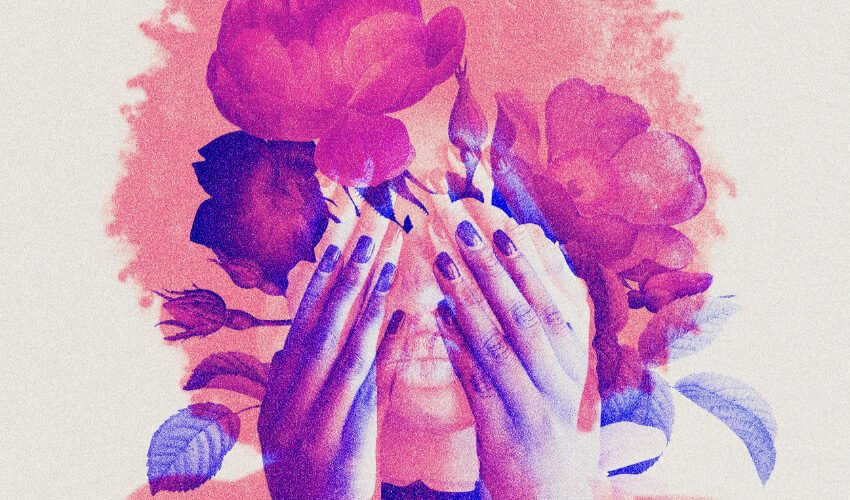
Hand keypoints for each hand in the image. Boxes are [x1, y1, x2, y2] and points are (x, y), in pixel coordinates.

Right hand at [258, 234, 405, 499]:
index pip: (298, 327)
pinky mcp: (343, 435)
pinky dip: (382, 342)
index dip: (317, 284)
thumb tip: (285, 350)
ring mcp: (314, 417)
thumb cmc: (307, 483)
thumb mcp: (283, 435)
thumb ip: (285, 391)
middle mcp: (290, 400)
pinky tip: (401, 312)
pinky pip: (365, 379)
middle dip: (342, 276)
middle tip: (364, 233)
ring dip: (364, 297)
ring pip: (342, 343)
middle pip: (319, 324)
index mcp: (277, 396)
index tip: (334, 245)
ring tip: (386, 258)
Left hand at [433, 220, 591, 498]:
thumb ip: (563, 336)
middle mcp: (561, 381)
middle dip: (491, 266)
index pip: (553, 303)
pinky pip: (476, 378)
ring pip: (498, 341)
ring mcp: (533, 405)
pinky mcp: (503, 428)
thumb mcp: (574, 385)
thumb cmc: (559, 436)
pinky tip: (437, 316)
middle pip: (522, 313)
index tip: (501, 227)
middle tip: (461, 227)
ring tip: (442, 260)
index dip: (525, 264)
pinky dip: (457, 345)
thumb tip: (550, 276)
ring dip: (467, 296)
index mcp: (579, 366)